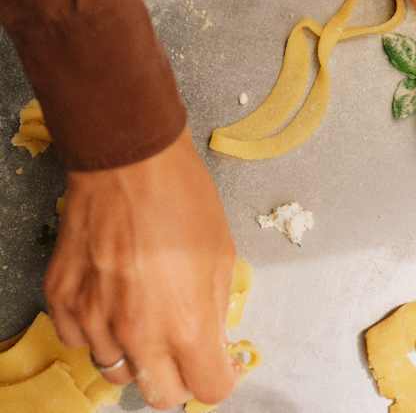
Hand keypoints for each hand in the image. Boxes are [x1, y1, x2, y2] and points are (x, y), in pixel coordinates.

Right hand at [45, 128, 237, 409]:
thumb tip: (213, 340)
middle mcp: (137, 334)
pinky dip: (97, 330)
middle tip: (183, 346)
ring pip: (116, 370)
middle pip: (159, 396)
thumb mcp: (221, 252)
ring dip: (136, 353)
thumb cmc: (184, 198)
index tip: (219, 359)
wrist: (128, 159)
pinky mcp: (62, 299)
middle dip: (178, 378)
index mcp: (185, 324)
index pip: (207, 389)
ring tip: (145, 312)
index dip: (219, 375)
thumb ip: (216, 308)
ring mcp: (92, 319)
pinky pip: (79, 339)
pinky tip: (112, 299)